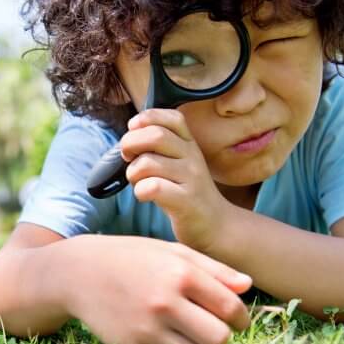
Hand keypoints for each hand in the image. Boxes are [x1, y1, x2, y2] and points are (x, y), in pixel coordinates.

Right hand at [64, 235, 251, 343]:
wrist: (78, 273)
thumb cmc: (130, 258)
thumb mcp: (170, 252)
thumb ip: (212, 269)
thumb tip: (247, 286)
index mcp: (180, 274)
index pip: (230, 309)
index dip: (240, 318)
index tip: (236, 320)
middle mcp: (165, 303)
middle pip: (219, 339)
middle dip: (222, 337)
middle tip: (214, 330)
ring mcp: (146, 329)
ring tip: (191, 336)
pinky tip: (161, 337)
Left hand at [120, 108, 233, 252]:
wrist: (215, 226)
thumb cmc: (185, 193)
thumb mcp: (178, 163)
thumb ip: (158, 148)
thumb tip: (128, 137)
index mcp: (189, 144)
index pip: (171, 117)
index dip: (146, 119)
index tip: (134, 131)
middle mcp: (193, 156)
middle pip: (155, 135)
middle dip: (130, 143)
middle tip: (128, 158)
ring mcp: (191, 178)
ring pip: (148, 163)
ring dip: (133, 173)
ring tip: (139, 182)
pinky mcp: (186, 201)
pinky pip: (153, 187)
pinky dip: (140, 191)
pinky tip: (145, 196)